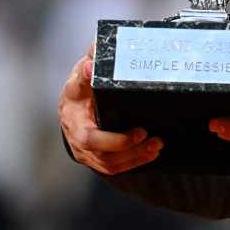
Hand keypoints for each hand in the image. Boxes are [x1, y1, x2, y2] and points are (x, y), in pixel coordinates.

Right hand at [59, 43, 163, 173]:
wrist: (72, 103)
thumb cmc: (81, 87)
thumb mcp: (81, 74)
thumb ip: (89, 67)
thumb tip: (94, 62)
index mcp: (72, 116)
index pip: (88, 136)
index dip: (113, 138)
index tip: (139, 130)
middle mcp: (75, 136)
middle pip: (100, 151)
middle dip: (127, 146)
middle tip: (149, 135)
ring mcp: (84, 151)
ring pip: (108, 162)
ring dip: (135, 156)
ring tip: (156, 145)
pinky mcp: (94, 158)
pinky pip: (113, 167)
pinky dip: (133, 162)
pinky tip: (150, 154)